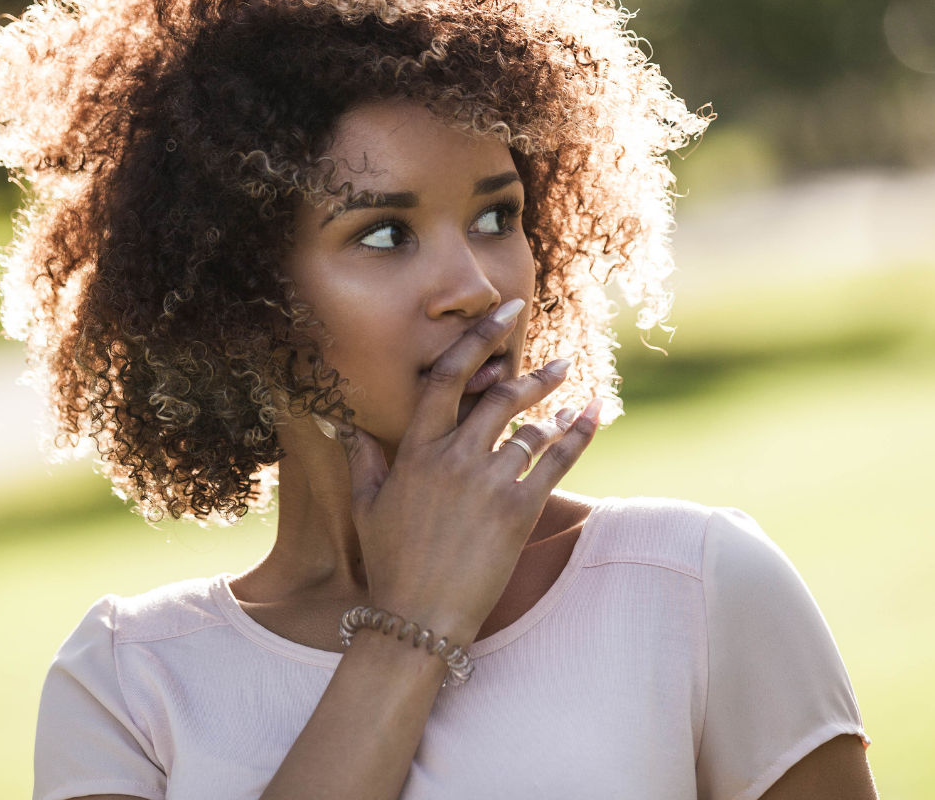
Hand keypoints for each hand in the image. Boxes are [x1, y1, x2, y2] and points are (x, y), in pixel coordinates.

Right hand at [339, 298, 601, 647]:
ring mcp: (487, 482)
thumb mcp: (366, 504)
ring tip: (573, 394)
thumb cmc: (389, 561)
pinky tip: (593, 414)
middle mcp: (453, 457)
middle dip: (533, 373)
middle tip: (558, 360)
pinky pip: (556, 461)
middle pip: (499, 397)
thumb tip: (341, 423)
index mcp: (416, 450)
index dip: (478, 341)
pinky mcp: (518, 509)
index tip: (505, 315)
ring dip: (556, 407)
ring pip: (530, 428)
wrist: (418, 618)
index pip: (447, 378)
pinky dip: (579, 435)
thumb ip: (361, 457)